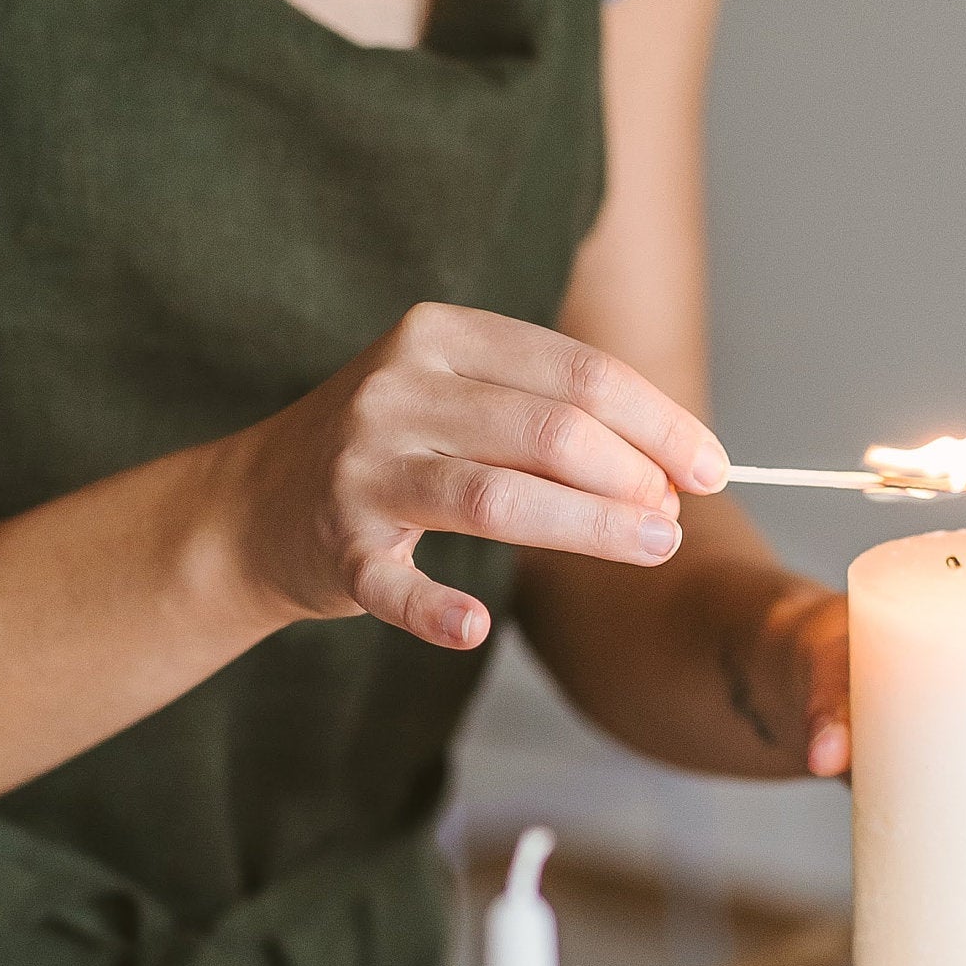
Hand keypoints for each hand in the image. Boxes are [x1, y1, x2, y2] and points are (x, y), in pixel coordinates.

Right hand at [227, 302, 727, 649]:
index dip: (657, 421)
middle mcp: (396, 390)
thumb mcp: (458, 399)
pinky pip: (394, 585)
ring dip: (589, 526)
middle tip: (676, 519)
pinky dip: (435, 610)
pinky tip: (474, 628)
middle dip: (633, 475)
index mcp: (439, 336)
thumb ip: (550, 415)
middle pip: (548, 430)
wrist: (255, 504)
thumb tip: (673, 467)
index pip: (577, 372)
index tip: (711, 466)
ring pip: (495, 497)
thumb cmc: (391, 449)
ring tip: (653, 547)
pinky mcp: (334, 546)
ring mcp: (361, 469)